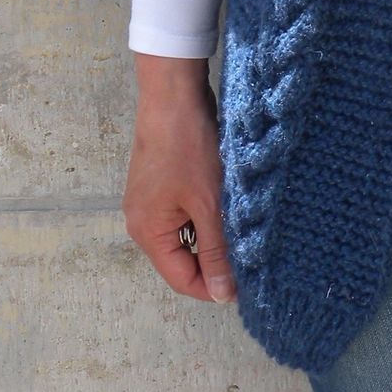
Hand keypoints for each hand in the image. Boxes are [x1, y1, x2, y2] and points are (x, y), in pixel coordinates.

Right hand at [123, 53, 235, 303]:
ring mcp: (148, 202)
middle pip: (181, 260)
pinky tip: (226, 204)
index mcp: (148, 234)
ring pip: (185, 236)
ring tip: (241, 227)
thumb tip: (223, 296)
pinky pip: (183, 214)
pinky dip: (204, 215)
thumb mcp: (209, 205)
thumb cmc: (189, 148)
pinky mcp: (158, 184)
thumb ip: (215, 252)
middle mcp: (141, 222)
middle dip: (214, 261)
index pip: (181, 280)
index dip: (215, 287)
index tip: (248, 283)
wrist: (173, 96)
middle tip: (251, 252)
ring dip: (212, 236)